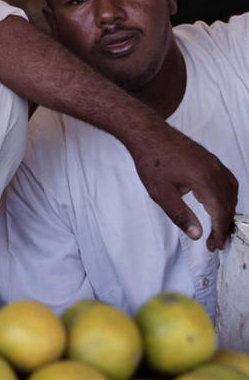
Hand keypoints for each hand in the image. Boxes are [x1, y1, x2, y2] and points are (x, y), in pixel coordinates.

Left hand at [130, 122, 237, 249]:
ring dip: (227, 210)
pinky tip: (219, 202)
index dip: (219, 231)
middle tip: (214, 241)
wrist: (148, 134)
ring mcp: (214, 163)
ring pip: (231, 191)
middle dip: (223, 225)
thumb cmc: (152, 161)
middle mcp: (214, 170)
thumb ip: (180, 215)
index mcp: (204, 180)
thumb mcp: (161, 193)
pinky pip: (227, 179)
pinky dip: (227, 195)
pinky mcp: (210, 159)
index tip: (214, 245)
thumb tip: (197, 234)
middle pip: (228, 203)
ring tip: (217, 226)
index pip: (220, 212)